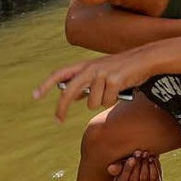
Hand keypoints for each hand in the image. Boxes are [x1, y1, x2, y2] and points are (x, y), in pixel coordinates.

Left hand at [35, 52, 150, 121]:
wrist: (145, 59)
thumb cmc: (122, 68)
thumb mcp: (100, 73)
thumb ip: (85, 84)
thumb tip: (72, 97)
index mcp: (85, 65)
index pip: (60, 74)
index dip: (46, 84)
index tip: (35, 96)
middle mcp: (90, 68)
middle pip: (69, 91)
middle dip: (61, 108)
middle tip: (57, 120)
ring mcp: (102, 74)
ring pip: (92, 102)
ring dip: (102, 101)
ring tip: (112, 91)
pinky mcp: (114, 81)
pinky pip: (108, 101)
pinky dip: (114, 100)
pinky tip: (121, 90)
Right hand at [107, 150, 162, 180]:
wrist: (141, 166)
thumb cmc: (127, 165)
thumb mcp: (120, 165)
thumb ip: (116, 167)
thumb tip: (111, 169)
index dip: (127, 170)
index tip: (132, 159)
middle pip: (134, 180)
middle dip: (137, 165)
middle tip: (140, 153)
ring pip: (144, 179)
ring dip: (145, 165)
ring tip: (146, 154)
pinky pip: (155, 180)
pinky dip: (154, 168)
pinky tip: (152, 159)